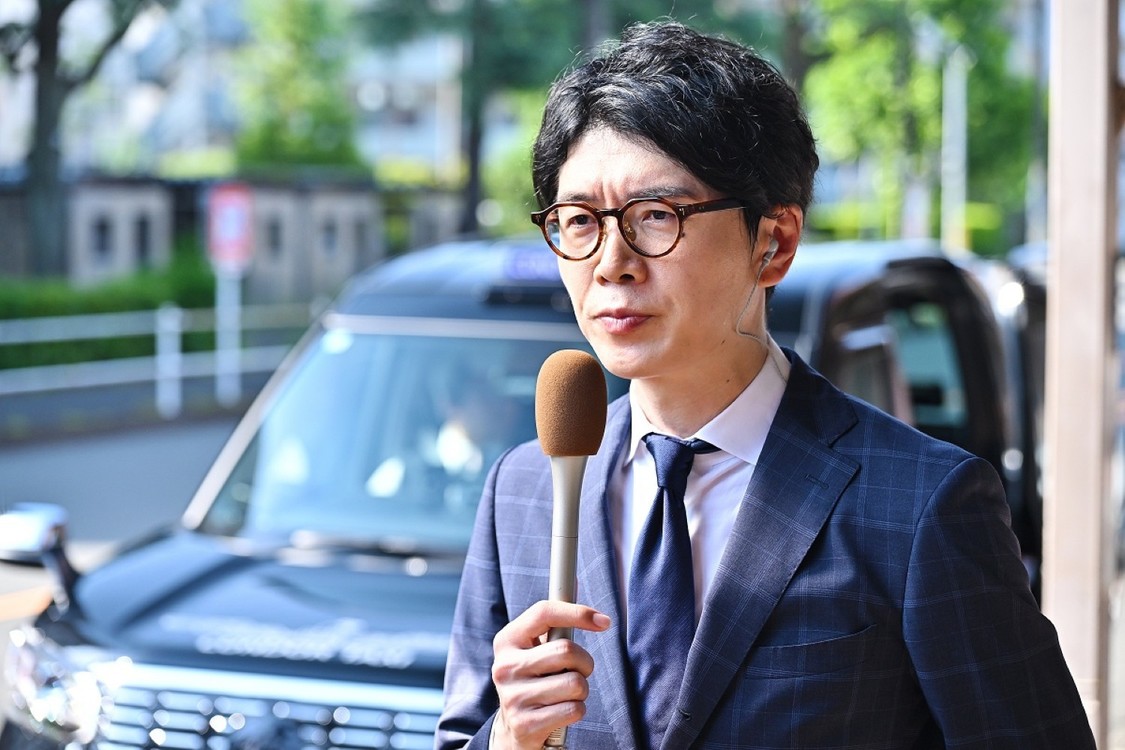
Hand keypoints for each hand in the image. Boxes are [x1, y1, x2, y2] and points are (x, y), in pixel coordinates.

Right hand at [489, 601, 610, 749]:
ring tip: (565, 694)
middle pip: (567, 650)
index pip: (544, 612)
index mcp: (507, 640)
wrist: (513, 731)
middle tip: (578, 671)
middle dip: (585, 663)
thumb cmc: (533, 680)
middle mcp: (505, 666)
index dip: (577, 612)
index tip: (604, 621)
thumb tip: (576, 584)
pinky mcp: (525, 724)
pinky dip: (577, 710)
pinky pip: (574, 709)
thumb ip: (554, 624)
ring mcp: (513, 696)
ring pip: (575, 683)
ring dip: (581, 690)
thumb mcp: (533, 651)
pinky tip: (561, 712)